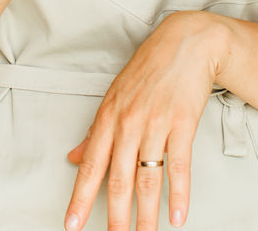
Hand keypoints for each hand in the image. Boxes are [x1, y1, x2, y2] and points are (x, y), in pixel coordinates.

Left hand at [64, 11, 222, 230]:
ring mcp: (156, 124)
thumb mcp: (114, 98)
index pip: (90, 166)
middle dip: (114, 216)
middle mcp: (128, 123)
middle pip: (118, 179)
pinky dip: (179, 194)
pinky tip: (178, 216)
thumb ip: (95, 133)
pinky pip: (179, 166)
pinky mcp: (183, 124)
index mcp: (108, 118)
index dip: (79, 198)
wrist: (186, 43)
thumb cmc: (148, 70)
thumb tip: (73, 158)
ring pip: (147, 179)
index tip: (71, 225)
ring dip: (146, 214)